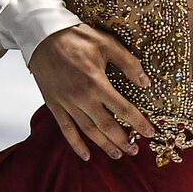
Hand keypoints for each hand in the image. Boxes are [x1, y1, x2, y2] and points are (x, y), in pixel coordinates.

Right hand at [27, 23, 157, 161]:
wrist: (42, 36)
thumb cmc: (76, 37)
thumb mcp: (106, 43)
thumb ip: (128, 63)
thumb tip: (146, 82)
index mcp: (96, 82)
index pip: (123, 109)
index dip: (138, 123)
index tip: (150, 133)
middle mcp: (82, 98)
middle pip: (107, 126)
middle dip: (123, 141)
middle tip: (135, 151)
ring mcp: (67, 103)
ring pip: (88, 131)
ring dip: (104, 146)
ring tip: (118, 155)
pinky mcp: (54, 105)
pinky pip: (66, 130)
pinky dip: (76, 145)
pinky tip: (86, 156)